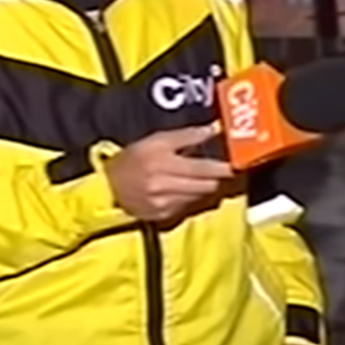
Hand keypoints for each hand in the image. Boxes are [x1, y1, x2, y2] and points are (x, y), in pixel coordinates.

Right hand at [104, 124, 234, 221]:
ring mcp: (163, 202)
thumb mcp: (157, 140)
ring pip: (199, 196)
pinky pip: (187, 206)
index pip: (202, 167)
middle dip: (218, 177)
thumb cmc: (135, 158)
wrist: (108, 187)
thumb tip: (214, 129)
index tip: (236, 164)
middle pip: (206, 184)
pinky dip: (191, 197)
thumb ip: (187, 136)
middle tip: (227, 170)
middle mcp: (163, 184)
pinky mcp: (162, 216)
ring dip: (206, 187)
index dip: (223, 167)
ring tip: (205, 177)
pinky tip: (184, 189)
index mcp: (162, 161)